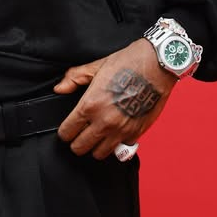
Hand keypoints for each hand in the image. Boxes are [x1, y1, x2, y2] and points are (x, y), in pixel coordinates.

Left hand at [53, 37, 177, 158]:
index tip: (67, 129)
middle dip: (77, 141)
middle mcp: (104, 122)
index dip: (64, 131)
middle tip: (81, 133)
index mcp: (90, 105)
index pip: (67, 132)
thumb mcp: (96, 66)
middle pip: (80, 148)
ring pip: (99, 154)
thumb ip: (74, 78)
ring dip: (96, 146)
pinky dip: (116, 144)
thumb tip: (59, 88)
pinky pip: (120, 149)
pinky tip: (116, 131)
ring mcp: (121, 130)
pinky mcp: (136, 133)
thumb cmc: (128, 63)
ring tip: (98, 135)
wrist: (157, 65)